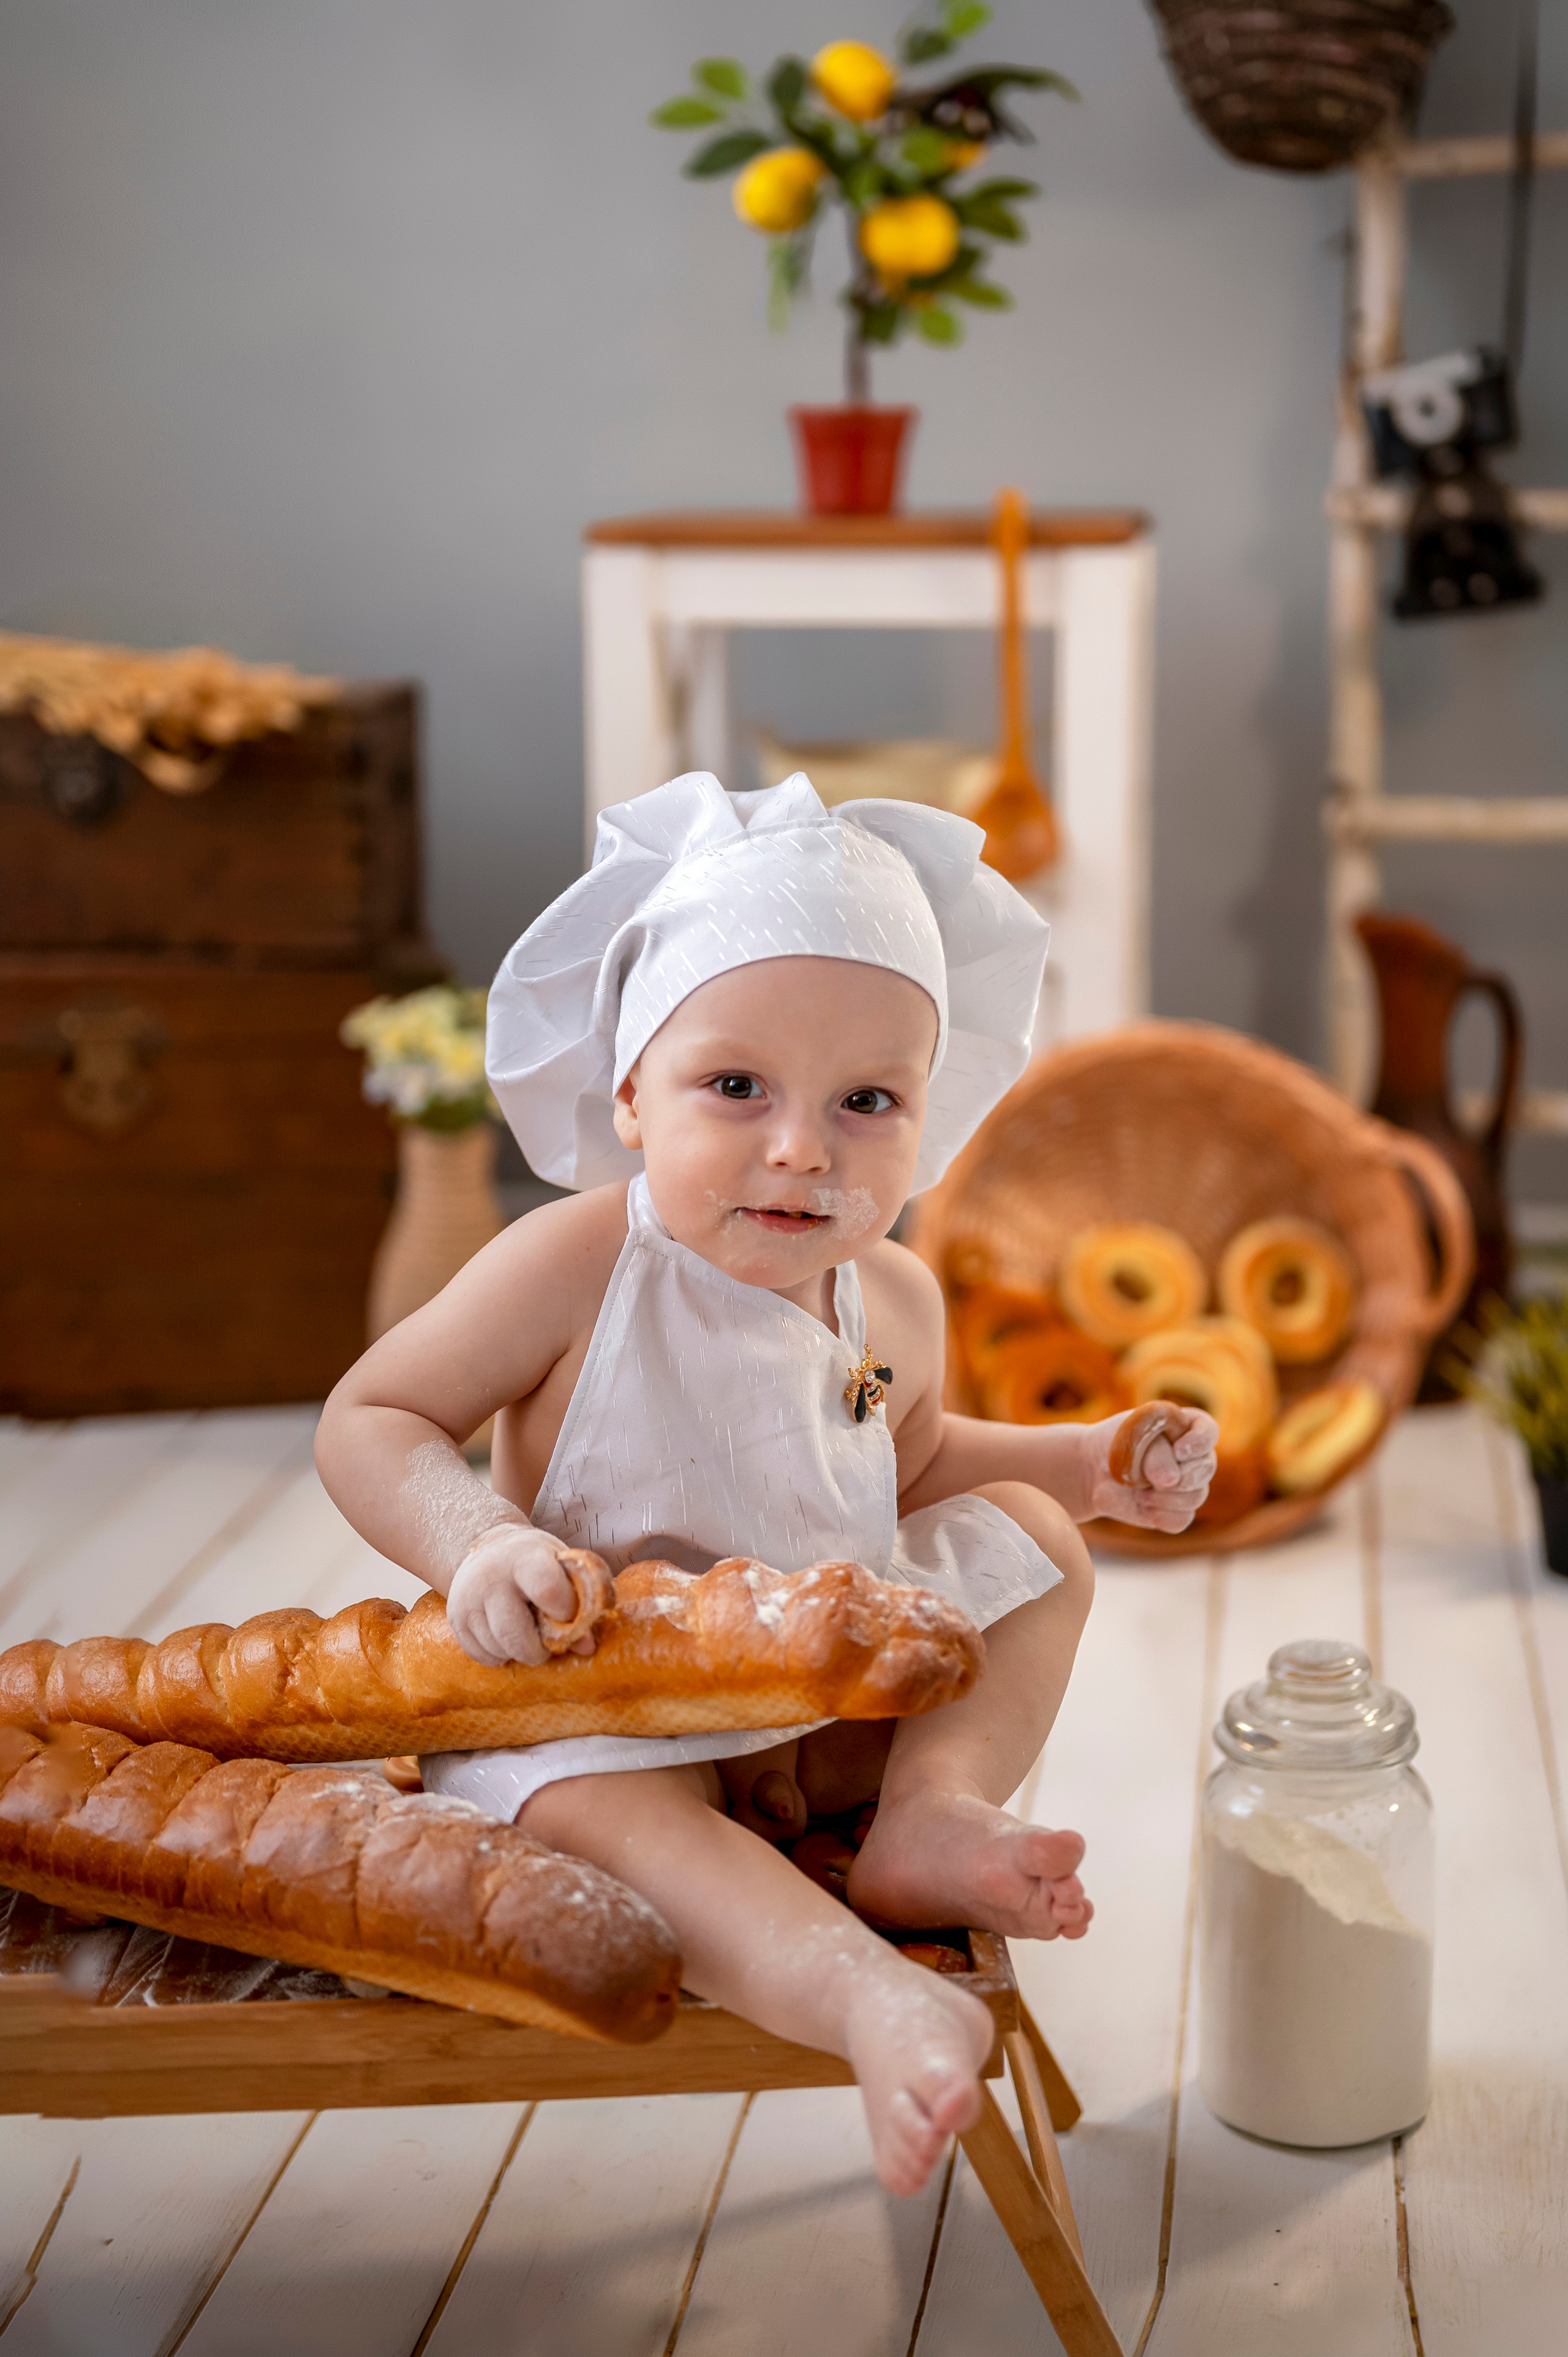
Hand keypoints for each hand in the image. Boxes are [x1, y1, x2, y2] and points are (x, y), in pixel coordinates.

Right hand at [446, 1524, 598, 1666]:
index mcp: (525, 1557)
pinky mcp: (455, 1618)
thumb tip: (586, 1647)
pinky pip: (482, 1656)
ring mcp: (468, 1598)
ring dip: (518, 1652)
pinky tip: (506, 1637)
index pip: (546, 1590)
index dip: (564, 1611)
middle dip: (538, 1650)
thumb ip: (579, 1600)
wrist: (489, 1549)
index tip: (568, 1615)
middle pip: (515, 1634)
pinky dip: (500, 1656)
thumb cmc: (534, 1560)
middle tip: (546, 1644)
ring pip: (498, 1649)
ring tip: (526, 1634)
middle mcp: (490, 1577)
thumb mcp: (561, 1565)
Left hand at [1081, 1404, 1218, 1532]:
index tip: (1178, 1451)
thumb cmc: (1116, 1445)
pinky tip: (1141, 1504)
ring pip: (1196, 1497)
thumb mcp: (1132, 1438)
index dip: (1199, 1443)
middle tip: (1150, 1477)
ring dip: (1164, 1497)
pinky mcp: (1175, 1511)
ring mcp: (1187, 1486)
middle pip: (1206, 1468)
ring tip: (1138, 1491)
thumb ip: (1156, 1455)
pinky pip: (1181, 1520)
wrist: (1095, 1470)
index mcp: (1186, 1429)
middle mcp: (1193, 1458)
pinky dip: (1159, 1515)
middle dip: (1179, 1475)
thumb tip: (1172, 1481)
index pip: (1208, 1432)